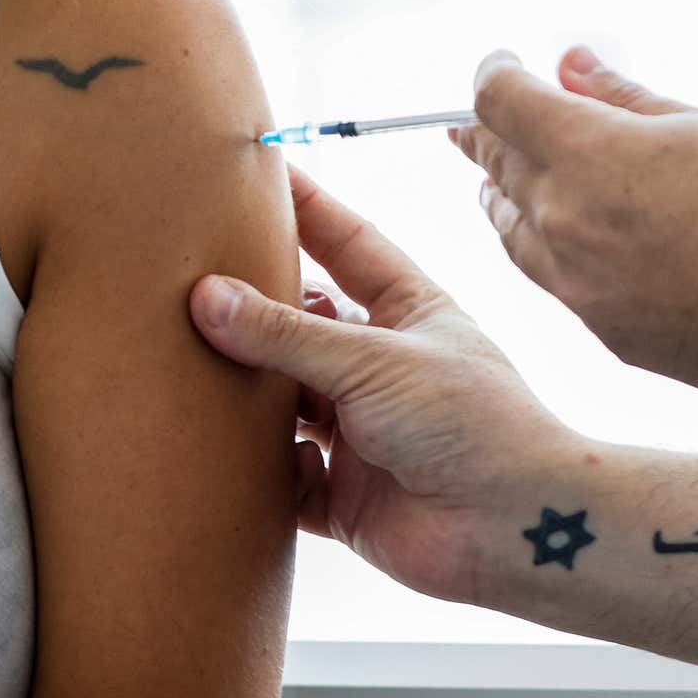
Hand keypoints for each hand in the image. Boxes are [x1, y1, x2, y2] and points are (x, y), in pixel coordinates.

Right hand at [191, 166, 584, 604]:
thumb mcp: (374, 360)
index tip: (256, 169)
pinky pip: (283, 480)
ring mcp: (360, 434)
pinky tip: (239, 457)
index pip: (348, 244)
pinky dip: (259, 472)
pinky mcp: (344, 497)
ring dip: (244, 395)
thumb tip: (207, 296)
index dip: (306, 207)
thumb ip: (288, 334)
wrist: (512, 527)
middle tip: (185, 279)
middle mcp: (381, 369)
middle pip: (301, 327)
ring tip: (184, 367)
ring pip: (282, 405)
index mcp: (408, 314)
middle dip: (251, 309)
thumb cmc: (473, 424)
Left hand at [452, 46, 697, 398]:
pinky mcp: (605, 331)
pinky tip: (559, 244)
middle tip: (476, 125)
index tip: (507, 67)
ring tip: (497, 186)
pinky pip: (556, 281)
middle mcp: (565, 221)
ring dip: (504, 199)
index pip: (501, 102)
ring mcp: (579, 285)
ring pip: (513, 231)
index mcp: (587, 155)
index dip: (497, 74)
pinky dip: (547, 250)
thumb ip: (627, 99)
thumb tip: (574, 67)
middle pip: (500, 166)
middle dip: (489, 136)